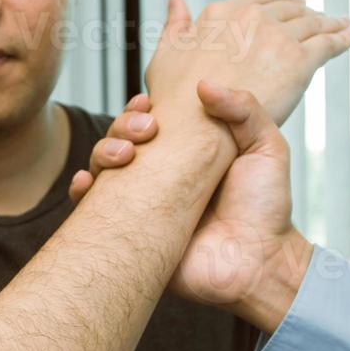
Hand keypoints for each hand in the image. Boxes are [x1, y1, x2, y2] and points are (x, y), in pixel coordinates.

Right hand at [71, 84, 312, 320]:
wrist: (260, 265)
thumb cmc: (267, 210)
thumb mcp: (267, 149)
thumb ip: (245, 110)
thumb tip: (204, 84)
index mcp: (187, 155)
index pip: (151, 124)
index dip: (140, 110)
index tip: (147, 103)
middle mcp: (161, 178)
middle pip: (122, 141)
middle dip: (122, 127)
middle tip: (144, 131)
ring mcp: (144, 207)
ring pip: (104, 170)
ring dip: (102, 152)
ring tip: (123, 155)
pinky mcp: (133, 236)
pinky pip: (93, 213)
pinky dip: (82, 194)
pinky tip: (86, 183)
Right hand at [144, 0, 349, 129]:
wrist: (195, 133)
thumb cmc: (174, 102)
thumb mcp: (166, 55)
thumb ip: (176, 26)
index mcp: (220, 14)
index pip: (255, 0)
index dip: (272, 2)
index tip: (285, 4)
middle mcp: (251, 18)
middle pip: (287, 9)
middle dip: (303, 11)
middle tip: (316, 15)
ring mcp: (276, 37)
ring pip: (312, 23)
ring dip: (329, 21)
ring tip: (341, 24)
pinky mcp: (298, 61)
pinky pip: (327, 44)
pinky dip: (342, 37)